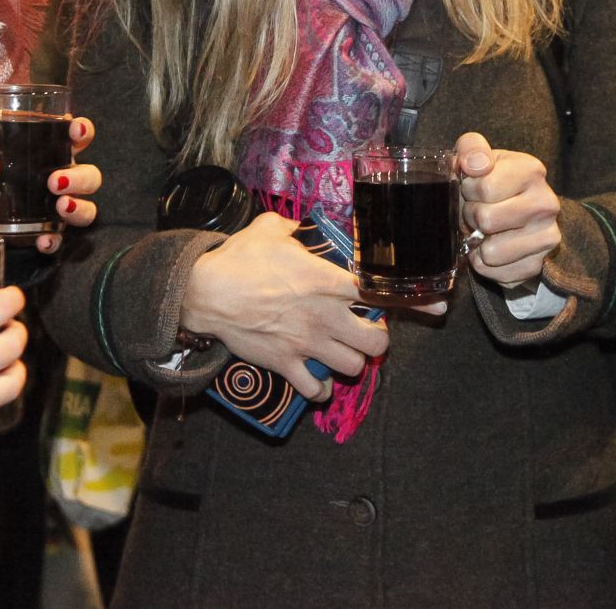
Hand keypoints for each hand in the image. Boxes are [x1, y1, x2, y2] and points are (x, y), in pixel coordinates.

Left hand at [35, 117, 100, 254]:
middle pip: (90, 175)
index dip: (83, 131)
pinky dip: (54, 240)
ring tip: (60, 206)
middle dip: (81, 176)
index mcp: (50, 150)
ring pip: (86, 208)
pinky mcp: (43, 230)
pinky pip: (58, 239)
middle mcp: (61, 176)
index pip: (78, 136)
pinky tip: (42, 240)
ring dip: (79, 207)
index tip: (74, 129)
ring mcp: (56, 205)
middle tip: (55, 180)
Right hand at [181, 213, 389, 400]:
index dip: (399, 299)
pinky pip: (314, 390)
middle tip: (365, 330)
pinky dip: (319, 389)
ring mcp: (307, 343)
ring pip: (353, 368)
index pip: (379, 293)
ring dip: (351, 362)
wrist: (208, 292)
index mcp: (328, 280)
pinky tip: (317, 380)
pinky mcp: (286, 363)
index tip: (407, 302)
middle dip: (377, 339)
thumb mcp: (269, 229)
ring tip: (342, 352)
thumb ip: (293, 227)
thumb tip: (298, 226)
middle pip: (377, 343)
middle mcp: (325, 315)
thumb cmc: (240, 259)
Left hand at [455, 132, 561, 285]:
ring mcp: (546, 238)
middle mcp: (546, 204)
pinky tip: (491, 247)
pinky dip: (484, 264)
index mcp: (531, 171)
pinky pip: (496, 273)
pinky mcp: (537, 266)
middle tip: (477, 211)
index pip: (484, 187)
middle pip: (486, 220)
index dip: (469, 189)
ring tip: (485, 230)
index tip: (474, 188)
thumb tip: (473, 164)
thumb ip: (472, 149)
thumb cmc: (493, 181)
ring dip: (477, 243)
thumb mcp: (480, 157)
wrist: (517, 210)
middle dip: (471, 216)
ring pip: (491, 252)